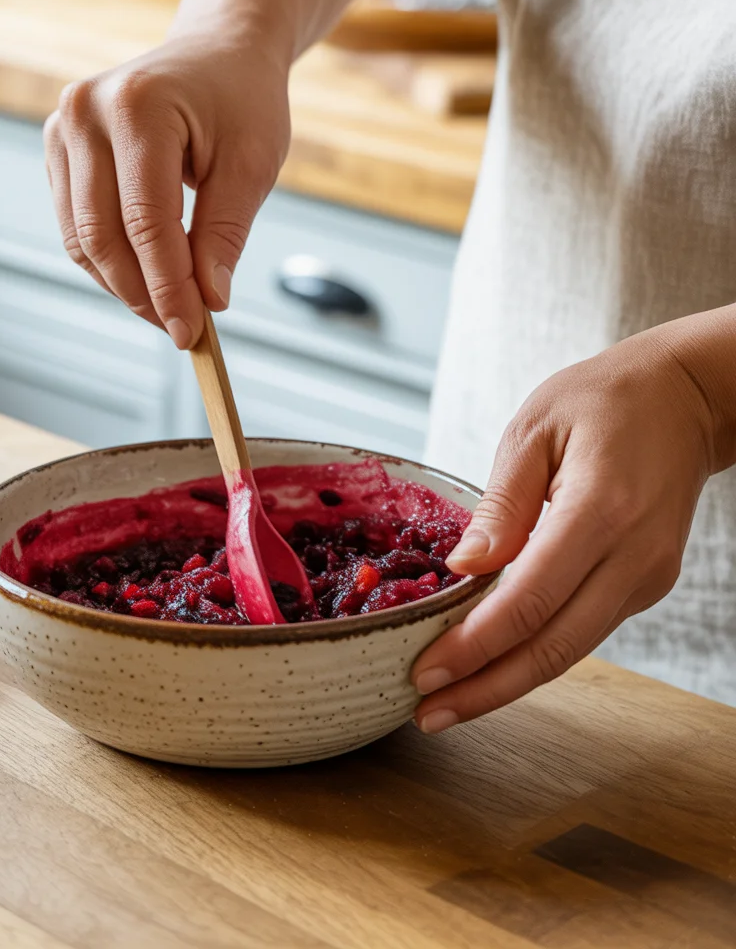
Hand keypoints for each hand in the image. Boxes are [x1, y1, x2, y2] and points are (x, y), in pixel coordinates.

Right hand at [43, 27, 290, 347]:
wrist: (217, 53)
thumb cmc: (242, 102)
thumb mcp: (253, 164)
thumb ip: (225, 233)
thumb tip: (208, 301)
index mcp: (137, 105)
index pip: (146, 221)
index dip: (168, 286)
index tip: (192, 332)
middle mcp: (84, 112)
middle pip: (102, 235)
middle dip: (142, 293)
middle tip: (182, 330)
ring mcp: (61, 128)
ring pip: (81, 238)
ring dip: (123, 285)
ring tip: (169, 309)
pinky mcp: (58, 148)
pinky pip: (76, 225)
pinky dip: (110, 261)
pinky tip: (147, 277)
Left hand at [412, 319, 734, 732]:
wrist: (684, 397)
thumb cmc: (605, 400)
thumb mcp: (536, 429)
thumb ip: (502, 505)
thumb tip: (463, 569)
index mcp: (601, 509)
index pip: (530, 598)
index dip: (476, 645)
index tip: (425, 671)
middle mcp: (635, 555)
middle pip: (555, 646)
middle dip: (487, 689)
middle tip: (428, 714)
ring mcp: (648, 574)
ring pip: (573, 648)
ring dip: (509, 681)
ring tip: (449, 702)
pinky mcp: (647, 581)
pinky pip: (585, 627)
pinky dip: (537, 651)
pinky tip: (492, 662)